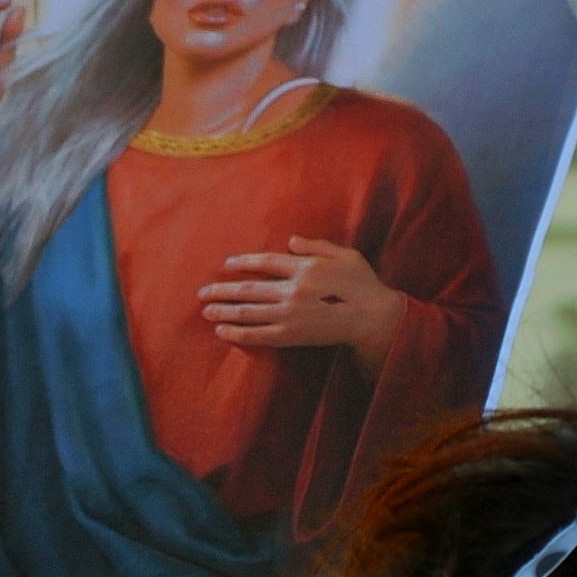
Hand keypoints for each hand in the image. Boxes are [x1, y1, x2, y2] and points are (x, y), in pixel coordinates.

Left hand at [200, 236, 406, 369]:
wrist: (374, 318)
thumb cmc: (364, 284)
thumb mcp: (346, 255)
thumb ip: (317, 246)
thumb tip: (292, 240)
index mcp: (304, 267)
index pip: (266, 262)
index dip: (244, 262)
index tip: (227, 264)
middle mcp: (292, 289)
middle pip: (249, 288)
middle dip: (223, 289)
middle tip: (202, 292)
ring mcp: (289, 314)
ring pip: (248, 311)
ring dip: (224, 310)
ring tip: (205, 310)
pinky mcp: (291, 336)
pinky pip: (258, 334)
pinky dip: (238, 333)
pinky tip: (222, 331)